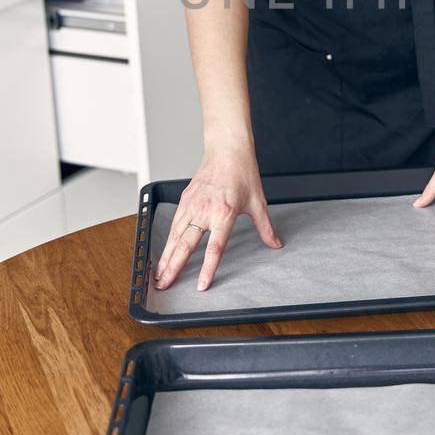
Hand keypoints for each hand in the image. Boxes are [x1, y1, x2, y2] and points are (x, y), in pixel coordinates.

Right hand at [154, 143, 282, 291]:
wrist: (227, 149)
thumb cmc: (243, 173)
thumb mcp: (258, 202)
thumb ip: (265, 227)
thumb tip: (276, 244)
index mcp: (224, 214)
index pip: (214, 248)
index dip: (207, 269)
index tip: (201, 285)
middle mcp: (205, 211)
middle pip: (185, 246)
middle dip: (173, 268)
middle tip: (164, 285)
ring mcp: (192, 205)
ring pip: (174, 236)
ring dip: (165, 256)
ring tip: (158, 274)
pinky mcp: (185, 199)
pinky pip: (173, 223)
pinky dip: (166, 240)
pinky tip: (164, 251)